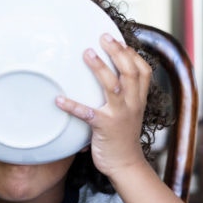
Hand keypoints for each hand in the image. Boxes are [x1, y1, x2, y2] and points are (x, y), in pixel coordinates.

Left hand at [55, 33, 152, 178]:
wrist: (126, 165)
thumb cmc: (123, 137)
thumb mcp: (131, 113)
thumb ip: (125, 95)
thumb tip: (110, 75)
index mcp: (138, 99)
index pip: (143, 71)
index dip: (133, 54)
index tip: (120, 40)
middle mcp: (132, 104)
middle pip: (129, 72)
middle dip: (117, 52)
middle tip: (103, 37)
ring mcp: (119, 116)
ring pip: (113, 87)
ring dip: (100, 69)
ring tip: (87, 53)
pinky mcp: (104, 128)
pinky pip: (87, 114)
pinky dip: (72, 106)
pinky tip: (58, 99)